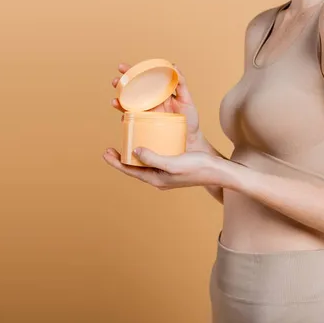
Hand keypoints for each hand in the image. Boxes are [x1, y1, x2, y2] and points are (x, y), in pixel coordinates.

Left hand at [102, 147, 222, 190]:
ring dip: (132, 156)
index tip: (106, 153)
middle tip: (109, 150)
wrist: (217, 170)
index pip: (131, 171)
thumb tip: (135, 151)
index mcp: (156, 179)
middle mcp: (159, 178)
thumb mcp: (172, 163)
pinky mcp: (172, 166)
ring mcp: (165, 173)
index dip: (117, 163)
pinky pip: (154, 159)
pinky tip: (146, 142)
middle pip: (135, 169)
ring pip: (144, 164)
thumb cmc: (197, 167)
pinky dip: (145, 152)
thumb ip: (153, 159)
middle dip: (121, 159)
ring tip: (124, 145)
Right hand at [111, 63, 203, 149]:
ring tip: (115, 101)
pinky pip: (133, 123)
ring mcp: (147, 116)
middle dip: (121, 86)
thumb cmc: (189, 121)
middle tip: (115, 82)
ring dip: (119, 103)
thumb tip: (174, 66)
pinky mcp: (146, 128)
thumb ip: (181, 83)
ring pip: (129, 107)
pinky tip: (123, 119)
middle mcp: (150, 104)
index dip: (131, 73)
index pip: (142, 81)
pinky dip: (126, 121)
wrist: (191, 141)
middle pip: (131, 92)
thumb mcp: (187, 99)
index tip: (121, 67)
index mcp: (158, 94)